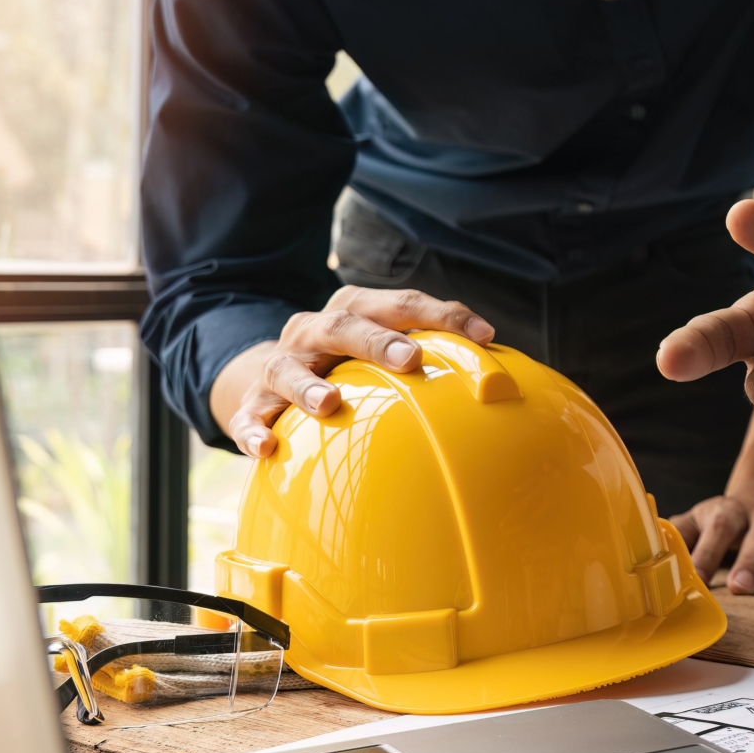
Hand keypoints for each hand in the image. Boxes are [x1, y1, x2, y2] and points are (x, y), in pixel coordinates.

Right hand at [211, 286, 492, 458]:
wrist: (264, 376)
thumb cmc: (347, 363)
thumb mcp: (383, 350)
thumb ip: (432, 357)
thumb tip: (504, 380)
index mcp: (354, 311)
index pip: (401, 304)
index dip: (443, 315)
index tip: (485, 334)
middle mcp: (313, 332)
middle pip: (344, 326)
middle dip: (378, 340)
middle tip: (411, 359)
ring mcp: (279, 366)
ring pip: (287, 369)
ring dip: (308, 385)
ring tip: (330, 403)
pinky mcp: (250, 404)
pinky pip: (248, 416)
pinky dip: (254, 429)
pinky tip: (267, 448)